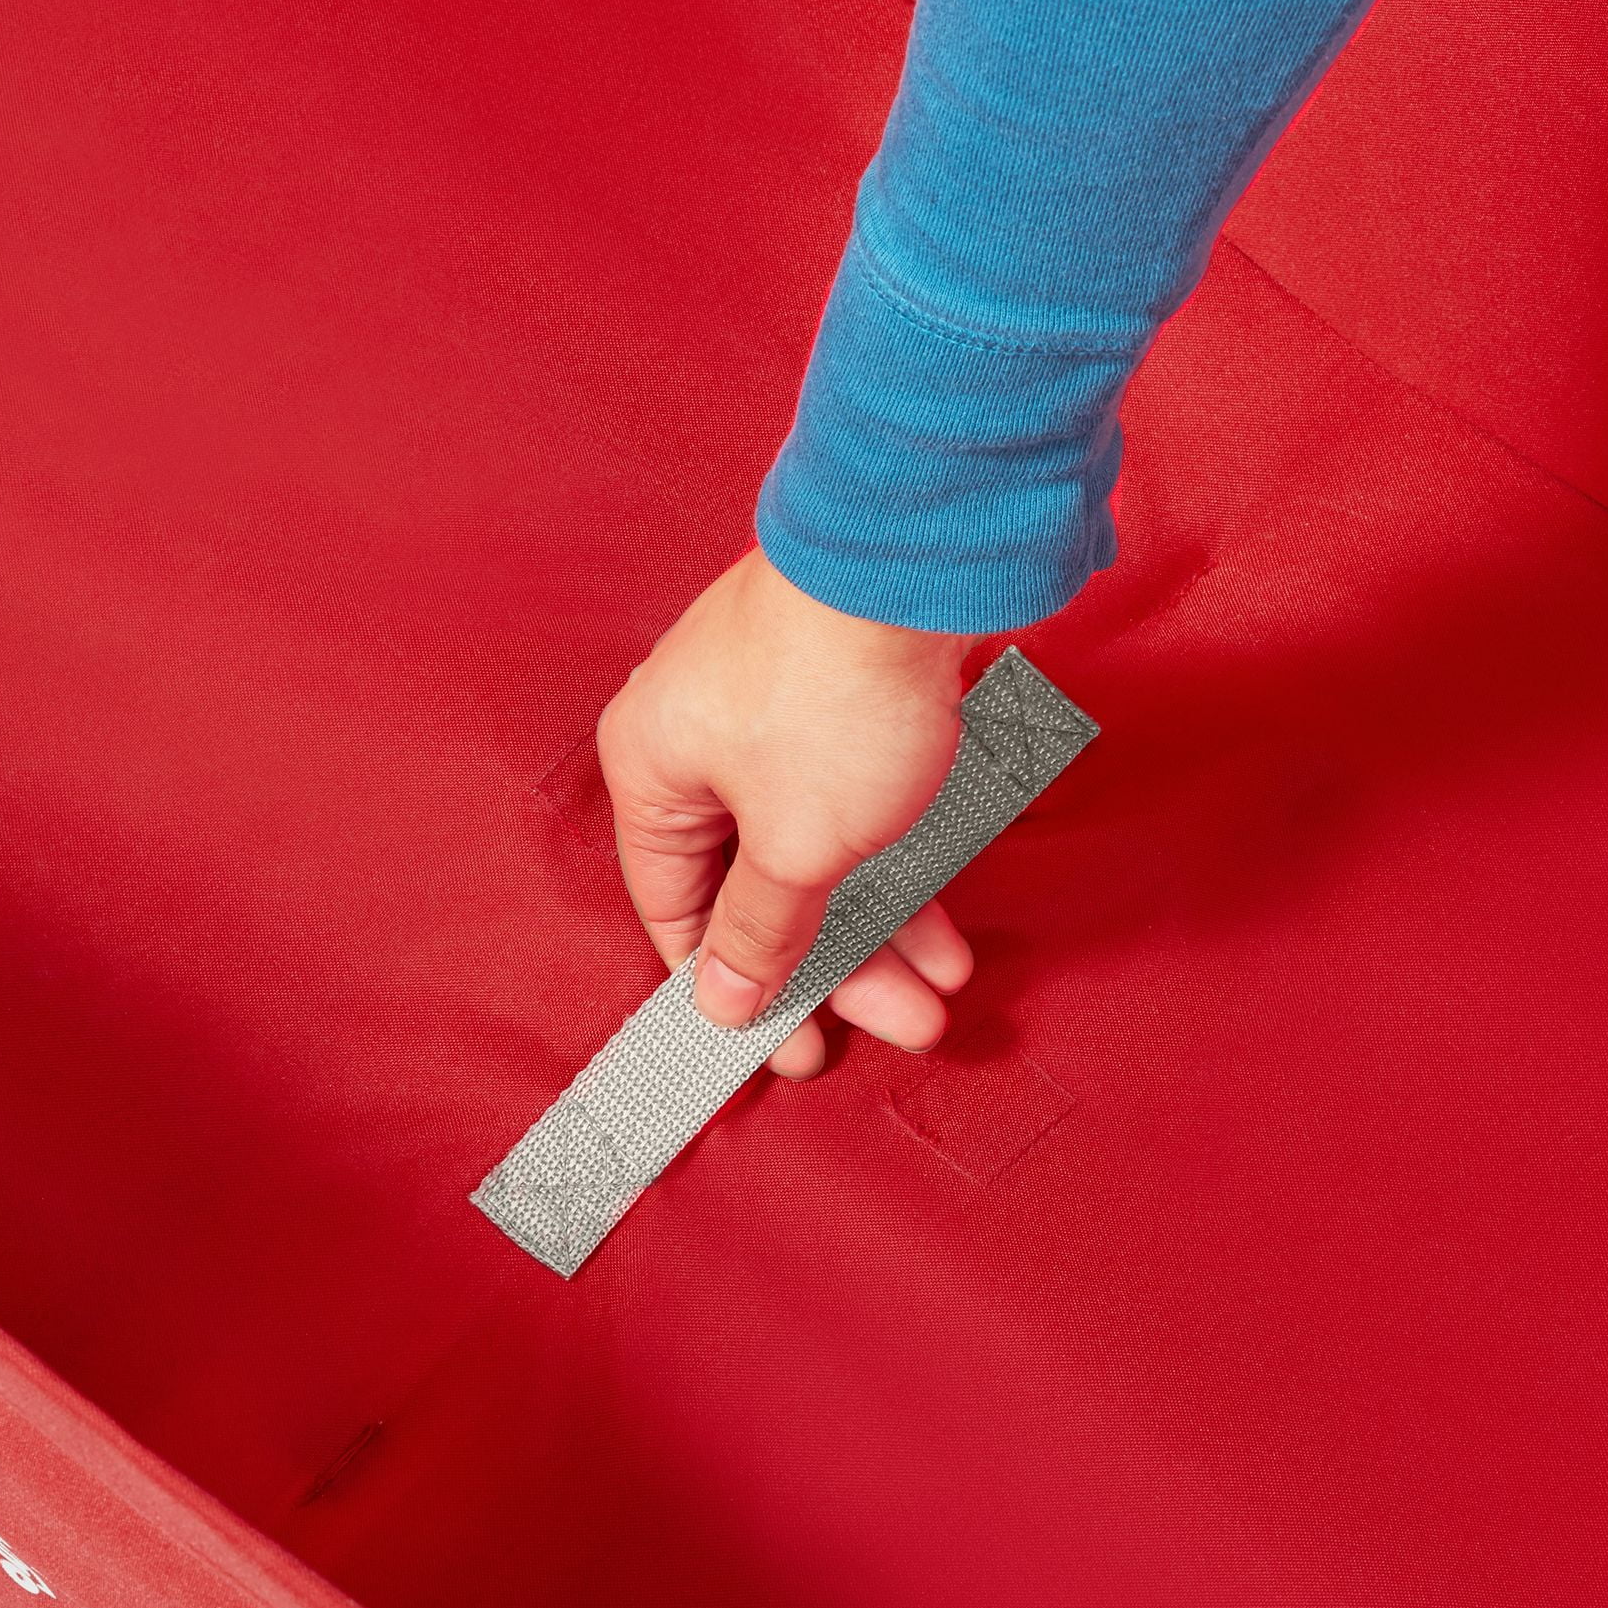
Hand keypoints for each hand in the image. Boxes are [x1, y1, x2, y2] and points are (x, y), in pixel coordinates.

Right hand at [597, 547, 977, 1077]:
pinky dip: (908, 862)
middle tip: (898, 1029)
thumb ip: (761, 931)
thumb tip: (719, 998)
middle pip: (766, 888)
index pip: (675, 909)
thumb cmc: (835, 695)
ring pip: (828, 849)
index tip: (790, 1049)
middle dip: (841, 968)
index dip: (732, 991)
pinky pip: (870, 805)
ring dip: (888, 925)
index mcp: (654, 769)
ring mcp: (783, 712)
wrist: (921, 557)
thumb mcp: (797, 846)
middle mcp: (705, 738)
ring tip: (943, 994)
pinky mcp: (853, 697)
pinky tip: (953, 924)